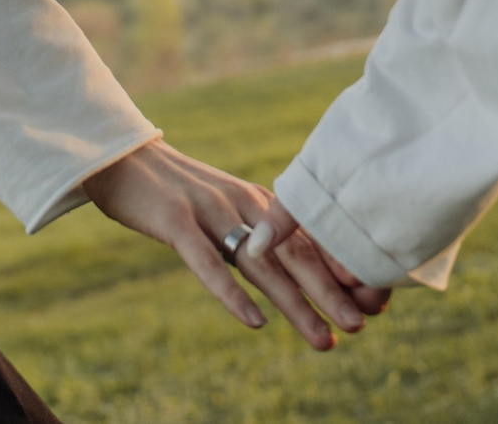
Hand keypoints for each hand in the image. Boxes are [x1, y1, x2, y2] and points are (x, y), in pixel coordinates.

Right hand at [81, 139, 381, 350]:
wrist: (123, 158)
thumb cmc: (177, 193)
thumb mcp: (226, 211)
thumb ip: (258, 236)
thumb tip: (296, 274)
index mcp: (261, 203)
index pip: (310, 240)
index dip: (342, 272)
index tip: (374, 305)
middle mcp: (245, 205)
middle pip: (296, 254)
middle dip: (331, 294)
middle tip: (360, 327)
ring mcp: (211, 212)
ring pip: (262, 265)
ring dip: (295, 304)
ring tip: (323, 338)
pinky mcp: (176, 221)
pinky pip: (207, 263)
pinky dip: (232, 294)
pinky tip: (254, 321)